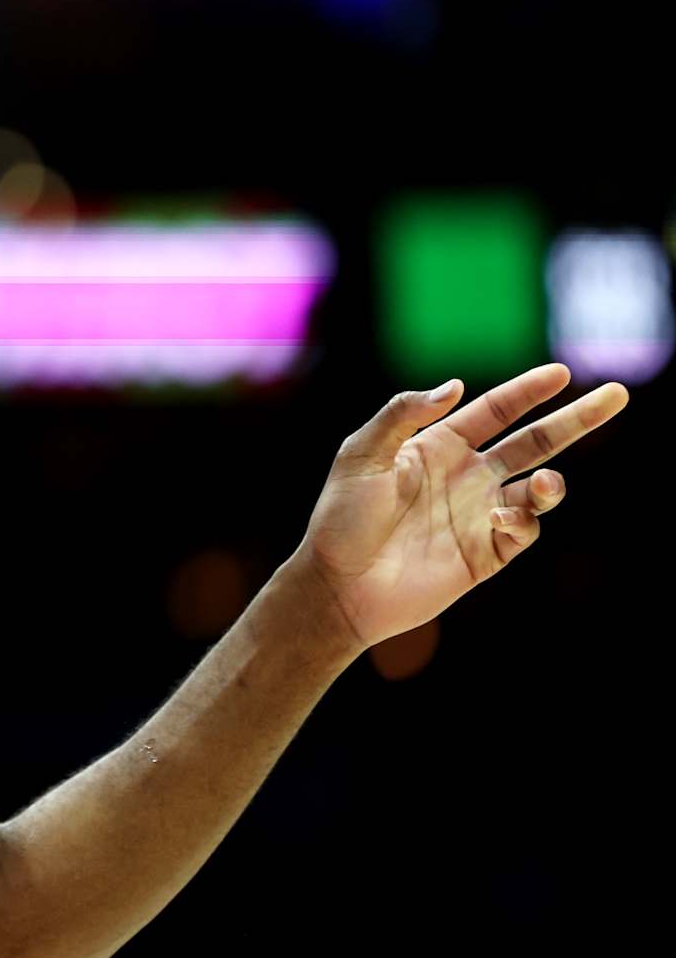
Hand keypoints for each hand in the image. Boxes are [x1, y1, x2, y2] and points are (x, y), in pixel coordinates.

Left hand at [291, 364, 629, 654]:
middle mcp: (466, 476)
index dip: (528, 391)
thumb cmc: (342, 518)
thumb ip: (402, 414)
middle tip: (617, 396)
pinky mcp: (486, 553)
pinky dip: (525, 519)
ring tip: (545, 481)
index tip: (562, 373)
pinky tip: (502, 517)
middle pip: (534, 441)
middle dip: (576, 420)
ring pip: (538, 488)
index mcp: (438, 447)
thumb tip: (457, 387)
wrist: (339, 584)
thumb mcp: (361, 454)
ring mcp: (479, 514)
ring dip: (551, 481)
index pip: (495, 410)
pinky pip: (525, 531)